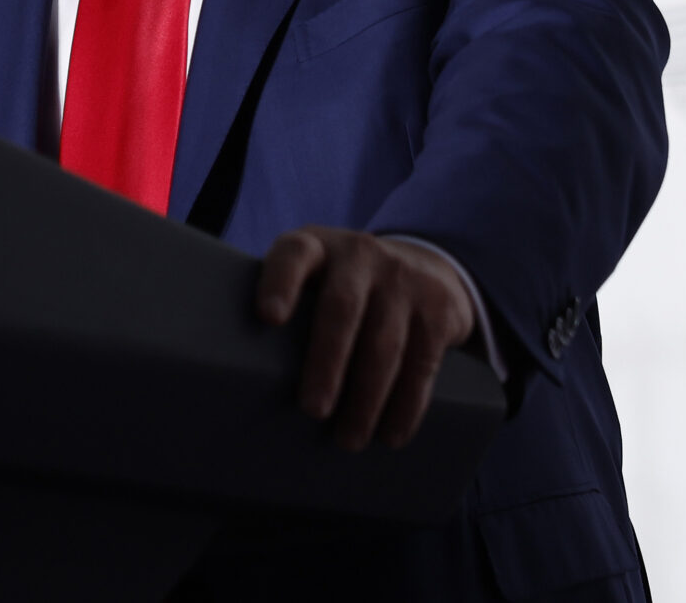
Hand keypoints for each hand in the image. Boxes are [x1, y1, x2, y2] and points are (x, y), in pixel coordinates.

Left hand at [255, 226, 475, 450]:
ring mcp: (403, 279)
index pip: (293, 255)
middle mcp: (360, 255)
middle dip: (327, 364)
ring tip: (349, 439)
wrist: (422, 265)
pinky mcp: (439, 308)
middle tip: (313, 411)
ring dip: (366, 399)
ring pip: (385, 344)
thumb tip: (246, 378)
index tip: (268, 317)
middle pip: (341, 309)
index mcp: (316, 246)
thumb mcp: (313, 277)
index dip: (280, 282)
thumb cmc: (340, 287)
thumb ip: (288, 307)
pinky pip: (422, 363)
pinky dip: (407, 405)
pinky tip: (392, 434)